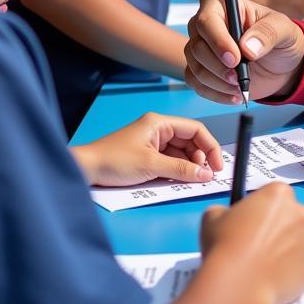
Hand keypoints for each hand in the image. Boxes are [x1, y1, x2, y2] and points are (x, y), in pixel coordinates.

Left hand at [72, 112, 223, 186]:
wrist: (85, 169)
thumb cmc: (115, 161)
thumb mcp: (151, 166)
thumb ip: (180, 170)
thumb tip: (206, 174)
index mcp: (160, 122)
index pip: (195, 129)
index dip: (210, 146)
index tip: (218, 166)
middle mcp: (158, 128)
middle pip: (189, 140)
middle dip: (200, 157)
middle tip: (206, 177)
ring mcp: (151, 141)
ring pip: (180, 151)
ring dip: (189, 165)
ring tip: (194, 180)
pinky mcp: (146, 154)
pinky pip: (169, 159)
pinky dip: (177, 169)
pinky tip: (180, 180)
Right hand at [184, 0, 303, 103]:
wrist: (283, 64)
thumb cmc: (281, 38)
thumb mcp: (283, 30)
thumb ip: (267, 33)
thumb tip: (247, 47)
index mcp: (224, 5)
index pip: (207, 19)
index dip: (218, 40)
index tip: (235, 59)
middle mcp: (207, 25)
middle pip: (196, 46)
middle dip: (218, 67)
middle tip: (239, 77)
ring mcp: (202, 48)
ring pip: (195, 67)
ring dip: (217, 82)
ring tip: (240, 86)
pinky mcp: (202, 69)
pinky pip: (196, 83)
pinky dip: (215, 94)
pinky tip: (234, 95)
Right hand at [199, 183, 303, 303]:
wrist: (236, 284)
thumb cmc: (224, 245)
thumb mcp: (214, 216)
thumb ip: (227, 210)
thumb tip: (228, 216)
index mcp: (279, 193)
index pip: (277, 196)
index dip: (264, 209)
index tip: (254, 223)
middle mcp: (301, 213)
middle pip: (293, 217)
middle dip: (280, 228)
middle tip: (260, 245)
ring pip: (301, 243)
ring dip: (288, 250)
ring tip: (265, 265)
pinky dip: (293, 274)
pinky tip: (274, 279)